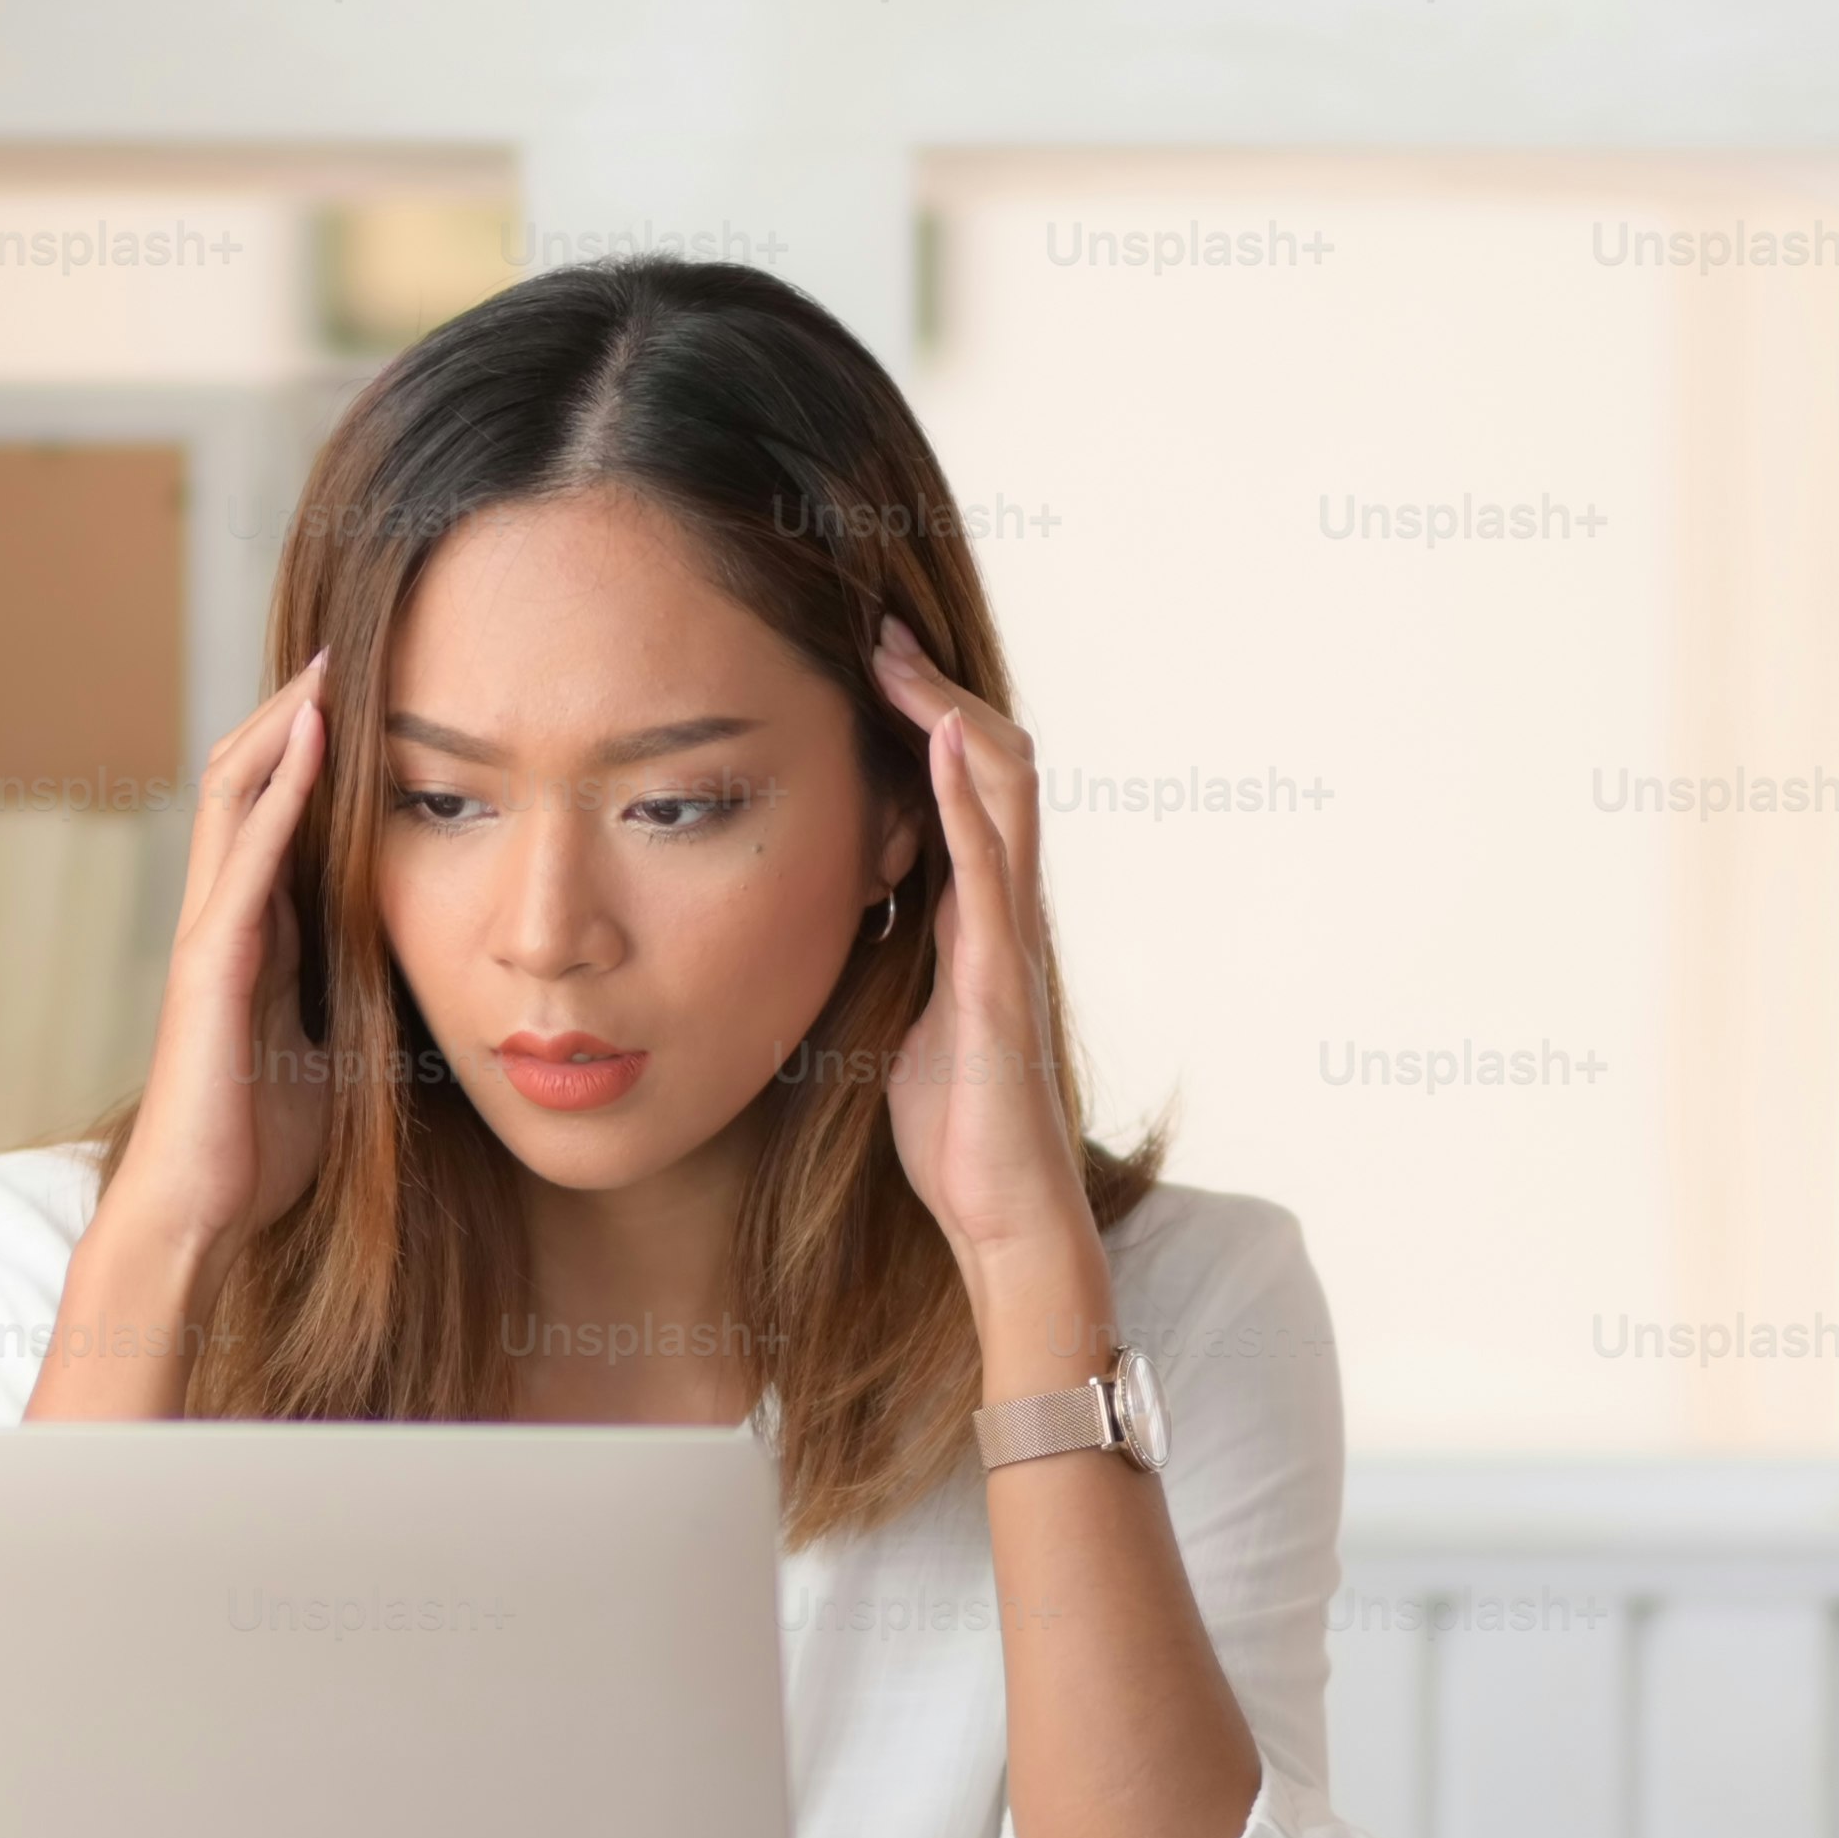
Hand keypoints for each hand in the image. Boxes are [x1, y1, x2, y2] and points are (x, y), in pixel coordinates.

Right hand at [96, 650, 342, 1253]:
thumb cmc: (266, 1145)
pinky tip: (315, 742)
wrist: (204, 1212)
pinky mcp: (210, 963)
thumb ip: (362, 995)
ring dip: (280, 727)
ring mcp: (210, 934)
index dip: (310, 754)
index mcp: (258, 935)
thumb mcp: (338, 1050)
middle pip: (243, 782)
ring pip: (232, 796)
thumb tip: (431, 970)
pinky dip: (280, 791)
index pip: (276, 816)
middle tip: (342, 651)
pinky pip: (246, 856)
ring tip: (325, 669)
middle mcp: (226, 918)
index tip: (366, 696)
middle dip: (290, 714)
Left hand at [864, 618, 1117, 1361]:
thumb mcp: (896, 1005)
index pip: (960, 781)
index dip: (920, 712)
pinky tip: (939, 741)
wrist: (1000, 1210)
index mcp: (971, 910)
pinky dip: (966, 797)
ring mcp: (1010, 936)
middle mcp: (1001, 907)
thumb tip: (829, 901)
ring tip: (898, 655)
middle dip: (932, 687)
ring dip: (950, 714)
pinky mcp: (1002, 977)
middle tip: (875, 627)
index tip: (863, 655)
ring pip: (1002, 793)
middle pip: (989, 760)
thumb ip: (881, 945)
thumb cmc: (950, 1120)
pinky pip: (990, 868)